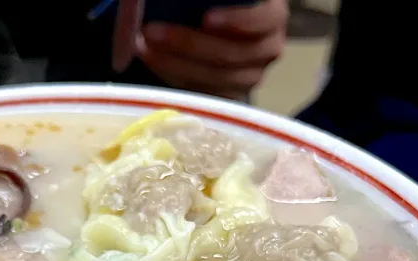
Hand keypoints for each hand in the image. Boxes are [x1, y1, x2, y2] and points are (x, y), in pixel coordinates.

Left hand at [137, 0, 288, 98]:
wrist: (222, 33)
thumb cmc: (221, 7)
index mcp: (272, 18)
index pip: (264, 21)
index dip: (237, 21)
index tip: (205, 18)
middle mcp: (268, 50)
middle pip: (231, 55)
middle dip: (187, 44)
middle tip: (151, 31)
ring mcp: (250, 77)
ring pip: (214, 79)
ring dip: (174, 64)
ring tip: (144, 47)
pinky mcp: (230, 95)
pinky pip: (204, 92)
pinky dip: (175, 78)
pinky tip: (154, 62)